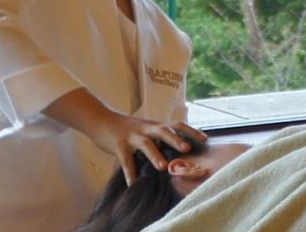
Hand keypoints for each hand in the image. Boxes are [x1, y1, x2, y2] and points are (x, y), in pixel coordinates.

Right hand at [42, 88, 206, 185]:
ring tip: (163, 167)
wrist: (101, 120)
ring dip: (154, 155)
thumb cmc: (127, 127)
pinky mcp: (118, 145)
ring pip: (145, 144)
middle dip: (176, 140)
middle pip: (163, 131)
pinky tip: (133, 184)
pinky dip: (130, 173)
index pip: (175, 125)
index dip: (190, 131)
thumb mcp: (146, 127)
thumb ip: (160, 135)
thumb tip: (181, 145)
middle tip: (187, 149)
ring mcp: (131, 136)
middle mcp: (145, 128)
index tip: (204, 139)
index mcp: (154, 125)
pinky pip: (125, 161)